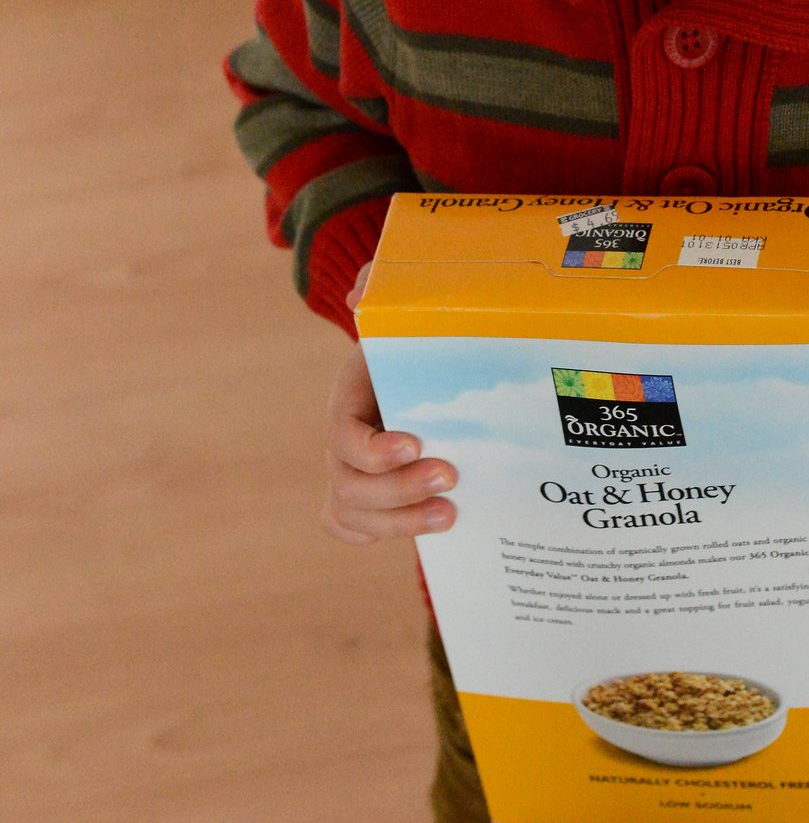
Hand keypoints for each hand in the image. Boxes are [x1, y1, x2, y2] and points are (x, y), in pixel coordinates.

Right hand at [322, 269, 457, 543]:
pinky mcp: (370, 495)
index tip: (415, 443)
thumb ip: (381, 288)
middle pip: (350, 485)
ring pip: (355, 513)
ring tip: (451, 513)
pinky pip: (352, 527)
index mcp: (349, 400)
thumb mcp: (400, 309)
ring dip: (401, 521)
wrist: (414, 367)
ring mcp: (352, 473)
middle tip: (450, 476)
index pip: (343, 436)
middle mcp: (344, 443)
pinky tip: (421, 531)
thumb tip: (360, 292)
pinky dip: (376, 534)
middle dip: (398, 490)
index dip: (373, 450)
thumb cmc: (413, 340)